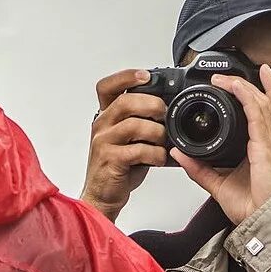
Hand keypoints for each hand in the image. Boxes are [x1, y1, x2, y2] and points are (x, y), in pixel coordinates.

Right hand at [79, 69, 167, 221]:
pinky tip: (159, 158)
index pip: (107, 87)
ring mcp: (104, 142)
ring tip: (163, 141)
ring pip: (133, 125)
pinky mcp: (110, 160)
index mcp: (106, 116)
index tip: (146, 76)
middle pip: (125, 102)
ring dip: (156, 132)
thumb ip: (141, 120)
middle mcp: (102, 125)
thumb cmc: (119, 167)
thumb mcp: (129, 138)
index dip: (126, 77)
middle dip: (151, 104)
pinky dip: (155, 153)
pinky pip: (137, 150)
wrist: (104, 195)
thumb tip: (168, 108)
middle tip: (165, 114)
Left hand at [173, 65, 270, 224]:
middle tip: (248, 70)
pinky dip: (246, 96)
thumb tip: (179, 153)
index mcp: (261, 150)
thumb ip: (198, 167)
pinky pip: (256, 113)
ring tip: (230, 76)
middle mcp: (268, 143)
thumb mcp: (217, 183)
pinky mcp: (264, 144)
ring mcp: (269, 142)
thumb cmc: (250, 206)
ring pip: (262, 103)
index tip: (246, 86)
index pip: (264, 117)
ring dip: (245, 85)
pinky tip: (236, 86)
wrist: (262, 220)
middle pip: (270, 104)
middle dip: (261, 84)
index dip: (260, 98)